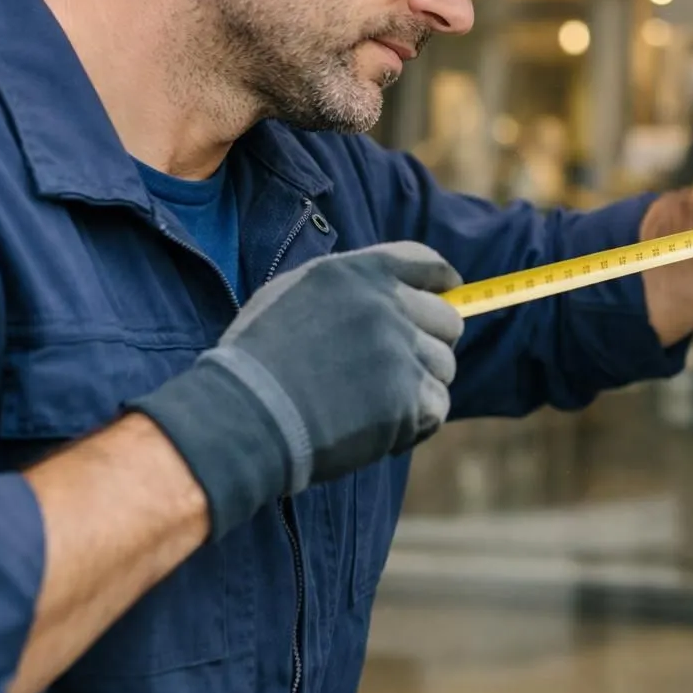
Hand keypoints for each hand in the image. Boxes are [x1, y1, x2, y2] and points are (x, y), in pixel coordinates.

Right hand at [126, 241, 462, 539]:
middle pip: (448, 321)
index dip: (441, 282)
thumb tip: (396, 293)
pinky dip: (413, 423)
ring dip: (418, 387)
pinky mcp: (408, 400)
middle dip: (430, 343)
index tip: (449, 292)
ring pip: (443, 368)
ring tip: (371, 402)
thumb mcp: (293, 294)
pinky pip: (436, 407)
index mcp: (359, 274)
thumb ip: (350, 287)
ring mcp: (401, 353)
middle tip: (399, 368)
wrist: (243, 415)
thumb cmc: (257, 359)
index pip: (426, 264)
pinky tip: (377, 428)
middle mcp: (387, 306)